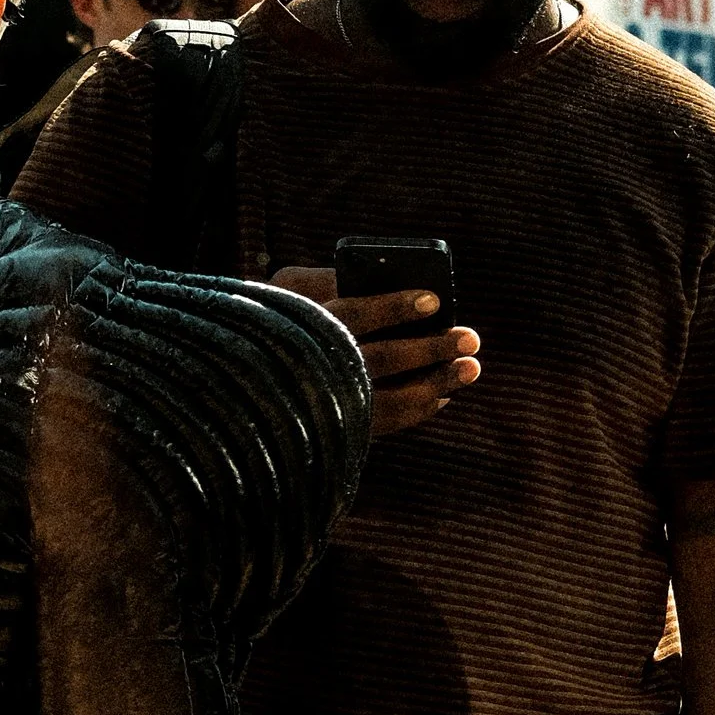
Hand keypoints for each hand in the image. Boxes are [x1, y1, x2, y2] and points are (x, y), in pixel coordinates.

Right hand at [272, 262, 479, 440]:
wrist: (243, 388)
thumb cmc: (275, 321)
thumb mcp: (288, 290)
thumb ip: (327, 283)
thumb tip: (388, 287)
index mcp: (298, 330)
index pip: (351, 316)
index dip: (394, 308)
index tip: (434, 300)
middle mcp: (312, 372)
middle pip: (380, 359)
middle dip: (431, 348)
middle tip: (471, 338)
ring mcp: (325, 406)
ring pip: (389, 400)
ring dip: (436, 382)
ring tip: (471, 369)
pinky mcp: (334, 431)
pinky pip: (384, 424)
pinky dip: (418, 409)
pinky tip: (442, 395)